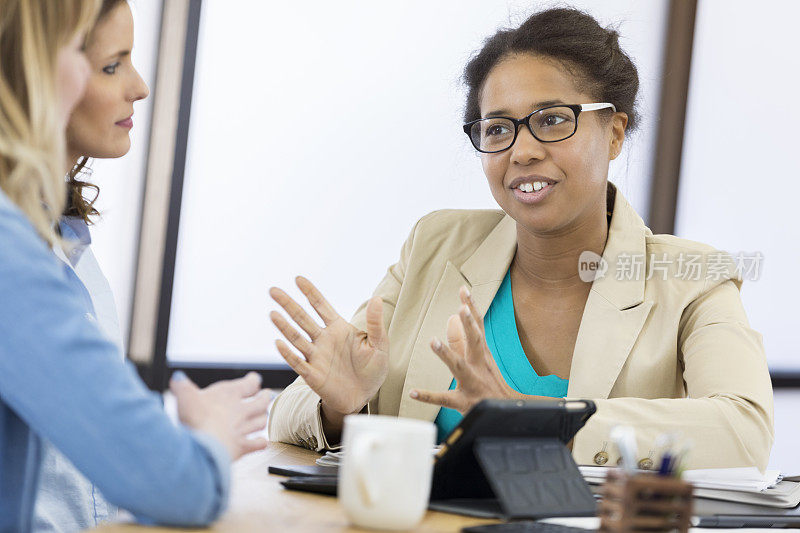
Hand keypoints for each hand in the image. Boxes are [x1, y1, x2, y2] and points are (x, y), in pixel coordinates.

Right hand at [170, 371, 269, 460]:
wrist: (205, 445)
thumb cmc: (196, 418)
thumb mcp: (185, 397)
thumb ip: (182, 386)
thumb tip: (177, 378)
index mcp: (229, 395)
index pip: (249, 384)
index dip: (253, 380)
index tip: (255, 379)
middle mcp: (241, 411)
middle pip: (261, 402)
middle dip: (265, 398)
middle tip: (268, 395)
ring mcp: (243, 429)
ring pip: (261, 422)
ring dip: (263, 418)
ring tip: (264, 416)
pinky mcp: (242, 447)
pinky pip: (258, 444)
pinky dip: (261, 442)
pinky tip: (262, 442)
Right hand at [269, 276, 389, 420]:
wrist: (364, 396)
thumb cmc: (372, 368)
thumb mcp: (379, 344)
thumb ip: (376, 323)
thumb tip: (376, 298)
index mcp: (338, 328)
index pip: (321, 306)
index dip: (310, 292)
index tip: (298, 279)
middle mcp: (323, 339)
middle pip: (302, 318)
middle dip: (288, 304)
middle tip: (273, 290)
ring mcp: (316, 356)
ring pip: (297, 338)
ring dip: (284, 326)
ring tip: (273, 313)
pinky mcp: (313, 375)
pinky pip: (298, 363)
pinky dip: (288, 354)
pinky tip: (279, 343)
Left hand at [410, 286, 521, 413]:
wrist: (503, 413)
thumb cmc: (489, 384)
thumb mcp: (480, 360)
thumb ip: (463, 340)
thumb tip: (452, 317)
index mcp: (482, 354)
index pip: (478, 327)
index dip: (471, 308)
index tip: (463, 290)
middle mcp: (478, 366)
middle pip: (475, 341)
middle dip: (469, 325)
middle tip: (461, 309)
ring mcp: (472, 383)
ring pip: (459, 367)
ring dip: (447, 354)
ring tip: (433, 341)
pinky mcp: (463, 402)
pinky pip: (444, 398)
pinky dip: (428, 396)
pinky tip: (413, 392)